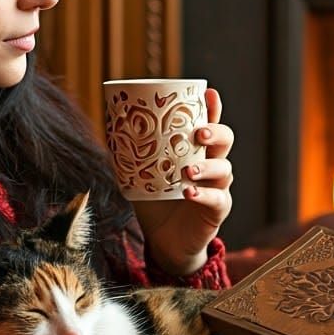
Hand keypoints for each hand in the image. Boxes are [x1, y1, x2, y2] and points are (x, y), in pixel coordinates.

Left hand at [134, 87, 233, 275]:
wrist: (164, 240)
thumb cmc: (155, 201)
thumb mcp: (140, 172)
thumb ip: (130, 151)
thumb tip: (108, 125)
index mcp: (196, 151)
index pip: (209, 123)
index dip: (212, 108)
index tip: (208, 93)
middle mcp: (212, 165)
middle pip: (225, 141)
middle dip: (215, 132)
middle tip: (198, 132)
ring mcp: (218, 187)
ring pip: (224, 169)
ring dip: (207, 167)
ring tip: (187, 170)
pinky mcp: (217, 210)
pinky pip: (217, 199)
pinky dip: (204, 194)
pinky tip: (189, 193)